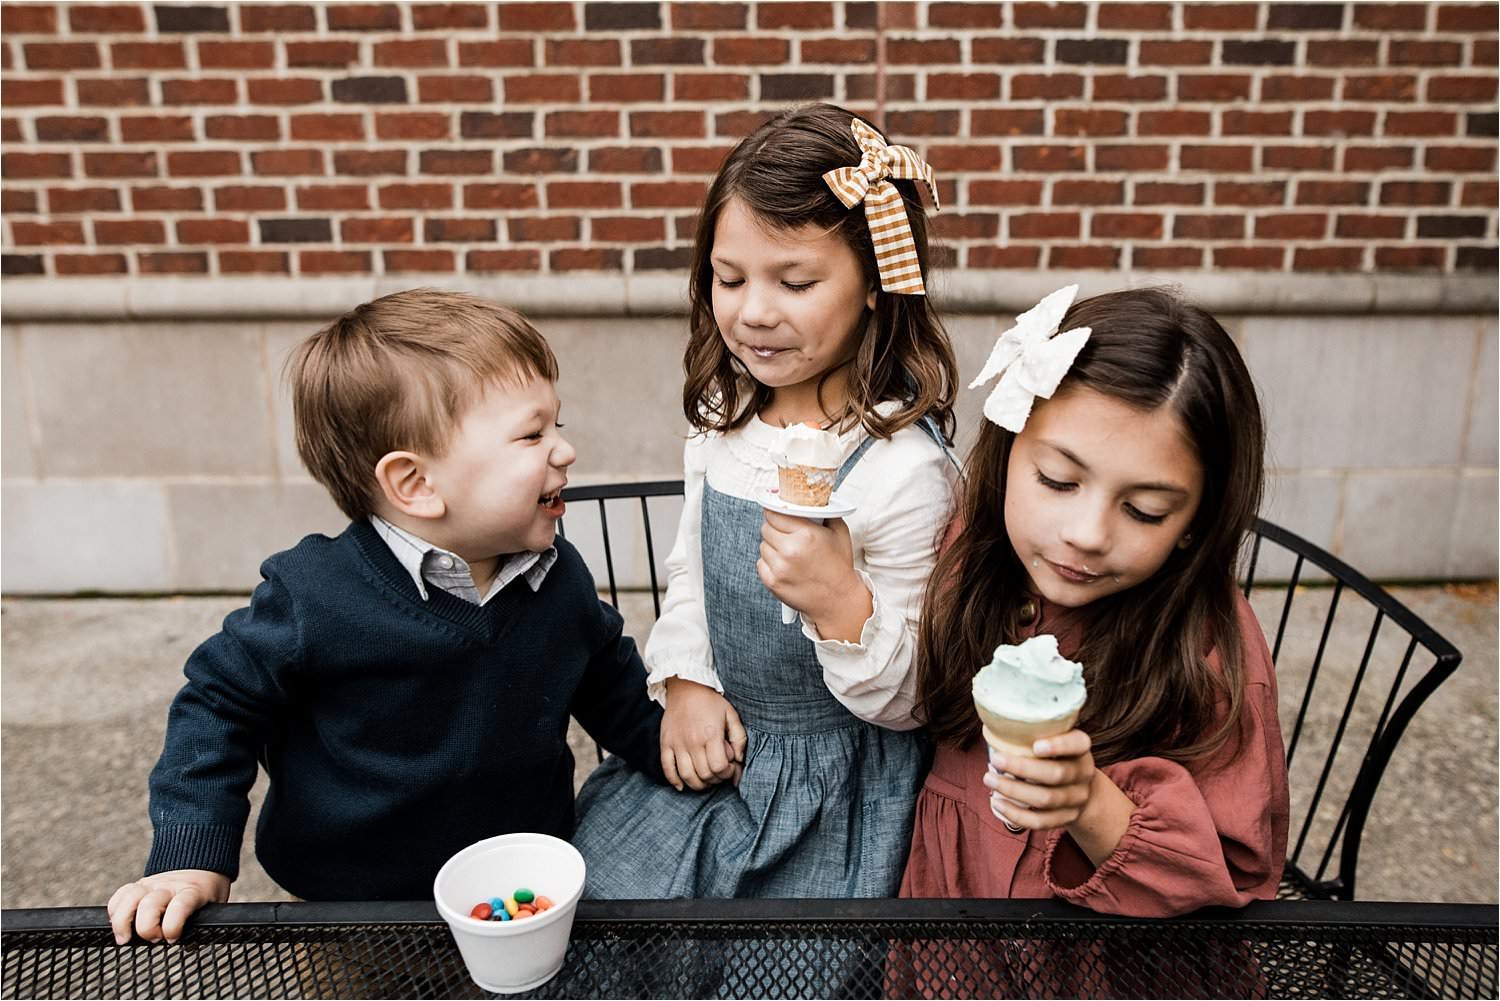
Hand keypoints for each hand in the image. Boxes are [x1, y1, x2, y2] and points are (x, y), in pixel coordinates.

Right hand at [107, 869, 229, 944]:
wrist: (201, 866)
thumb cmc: (206, 893)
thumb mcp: (213, 907)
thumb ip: (202, 926)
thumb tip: (188, 948)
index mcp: (192, 892)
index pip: (180, 906)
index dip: (173, 926)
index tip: (173, 938)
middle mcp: (169, 887)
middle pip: (150, 904)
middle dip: (147, 928)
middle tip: (154, 939)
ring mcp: (152, 884)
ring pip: (129, 897)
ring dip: (122, 922)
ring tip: (125, 939)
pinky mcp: (139, 885)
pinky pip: (119, 895)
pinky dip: (114, 911)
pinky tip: (118, 925)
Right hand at [661, 678, 747, 791]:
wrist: (686, 686)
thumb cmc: (711, 701)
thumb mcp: (731, 715)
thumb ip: (739, 738)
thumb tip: (739, 760)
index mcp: (711, 735)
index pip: (719, 767)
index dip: (728, 773)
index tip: (730, 767)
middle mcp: (693, 742)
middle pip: (705, 775)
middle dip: (716, 779)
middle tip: (720, 772)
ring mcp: (677, 744)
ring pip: (687, 776)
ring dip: (699, 784)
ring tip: (706, 780)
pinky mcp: (666, 743)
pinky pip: (667, 768)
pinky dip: (674, 781)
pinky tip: (682, 786)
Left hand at [757, 511, 870, 640]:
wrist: (837, 600)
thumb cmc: (839, 566)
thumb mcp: (839, 532)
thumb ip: (823, 512)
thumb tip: (807, 500)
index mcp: (806, 534)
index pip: (775, 513)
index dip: (776, 511)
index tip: (778, 513)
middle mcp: (790, 550)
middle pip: (766, 528)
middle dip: (775, 528)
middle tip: (786, 534)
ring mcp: (779, 568)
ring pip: (762, 545)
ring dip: (772, 546)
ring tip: (789, 553)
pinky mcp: (772, 582)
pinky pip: (761, 563)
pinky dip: (769, 562)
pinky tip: (785, 566)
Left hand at [982, 729, 1096, 832]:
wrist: (1079, 787)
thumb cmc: (1055, 755)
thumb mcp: (1054, 738)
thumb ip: (1036, 731)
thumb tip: (996, 718)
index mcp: (1081, 749)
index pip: (1077, 744)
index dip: (1058, 746)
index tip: (1035, 745)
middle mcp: (1083, 774)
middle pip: (1056, 774)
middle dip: (1022, 768)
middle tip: (996, 760)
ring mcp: (1077, 799)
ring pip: (1045, 799)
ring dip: (1013, 790)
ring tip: (989, 779)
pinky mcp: (1066, 818)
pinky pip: (1040, 821)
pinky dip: (1016, 814)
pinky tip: (997, 803)